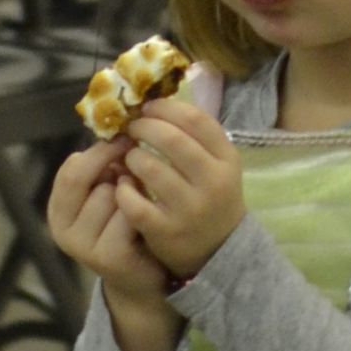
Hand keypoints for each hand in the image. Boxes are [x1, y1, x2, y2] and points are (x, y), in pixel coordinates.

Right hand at [48, 142, 179, 350]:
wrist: (143, 278)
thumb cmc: (127, 227)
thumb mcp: (109, 194)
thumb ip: (105, 168)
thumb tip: (119, 128)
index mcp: (59, 211)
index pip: (71, 169)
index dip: (99, 151)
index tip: (124, 140)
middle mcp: (63, 231)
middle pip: (84, 177)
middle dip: (114, 168)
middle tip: (135, 165)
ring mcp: (83, 247)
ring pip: (111, 196)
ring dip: (132, 193)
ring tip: (141, 203)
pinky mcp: (107, 258)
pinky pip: (128, 216)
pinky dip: (142, 214)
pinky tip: (147, 224)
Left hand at [114, 94, 244, 283]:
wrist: (218, 250)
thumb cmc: (211, 196)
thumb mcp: (216, 164)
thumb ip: (194, 136)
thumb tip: (154, 101)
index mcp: (227, 160)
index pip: (195, 119)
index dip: (165, 108)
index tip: (148, 108)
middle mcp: (213, 183)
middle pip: (171, 139)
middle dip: (143, 128)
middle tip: (132, 129)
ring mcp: (190, 209)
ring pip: (149, 167)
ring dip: (132, 157)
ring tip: (130, 158)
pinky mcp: (167, 231)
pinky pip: (134, 201)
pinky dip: (124, 188)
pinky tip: (124, 185)